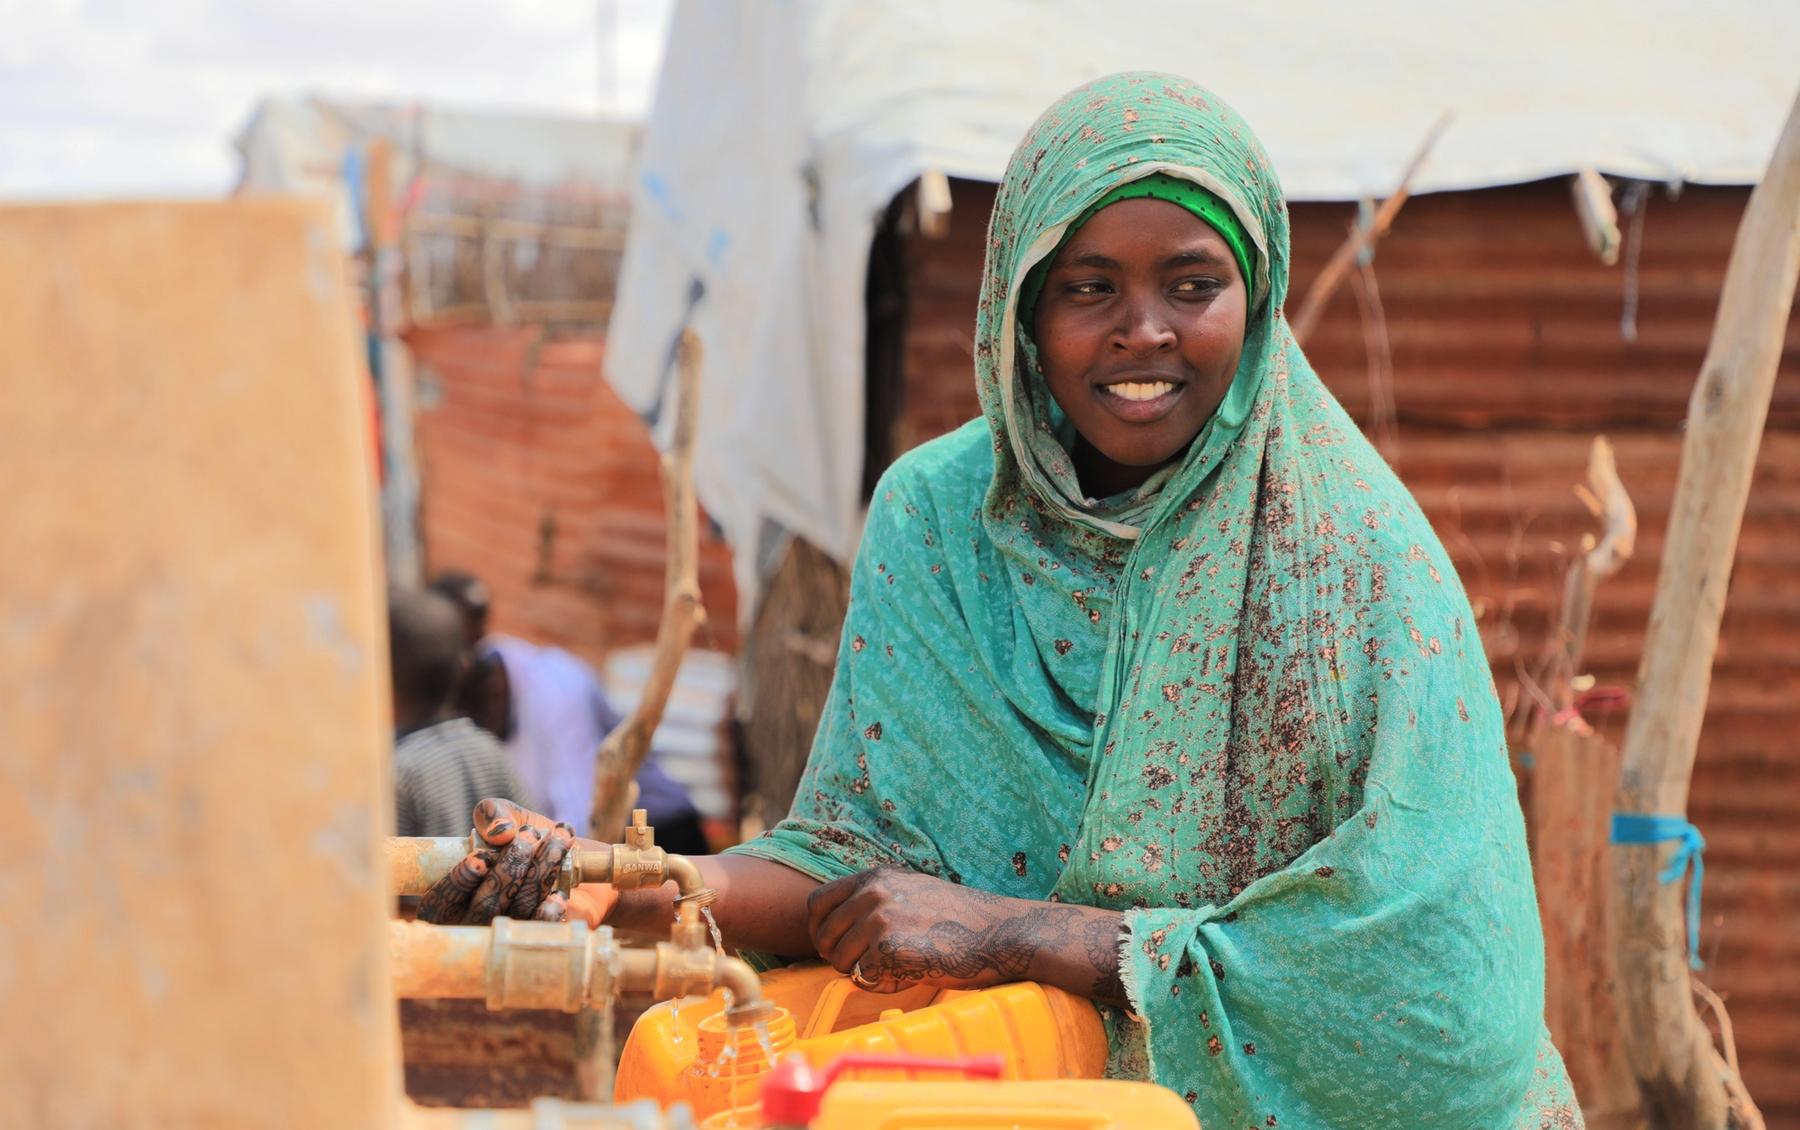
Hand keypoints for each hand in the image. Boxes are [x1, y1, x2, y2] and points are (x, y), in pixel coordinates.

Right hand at [418, 798, 578, 924]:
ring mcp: (506, 935)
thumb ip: (493, 814)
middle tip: (529, 836)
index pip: (439, 903)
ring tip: (557, 841)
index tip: (480, 857)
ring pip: (517, 911)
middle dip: (509, 868)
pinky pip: (540, 931)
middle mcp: (473, 924)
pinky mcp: (538, 939)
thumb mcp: (505, 819)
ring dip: (538, 872)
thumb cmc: (525, 839)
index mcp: (449, 901)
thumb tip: (499, 831)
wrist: (571, 860)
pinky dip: (549, 912)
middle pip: (484, 907)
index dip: (459, 881)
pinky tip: (559, 894)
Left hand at [806, 868, 1037, 992]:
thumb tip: (838, 924)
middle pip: (824, 937)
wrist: (998, 932)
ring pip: (841, 962)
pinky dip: (883, 985)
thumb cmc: (960, 918)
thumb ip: (876, 899)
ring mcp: (880, 920)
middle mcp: (873, 894)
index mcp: (876, 877)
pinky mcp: (888, 950)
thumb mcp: (912, 890)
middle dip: (838, 958)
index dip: (818, 930)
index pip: (818, 902)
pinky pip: (865, 979)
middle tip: (866, 966)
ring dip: (862, 973)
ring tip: (897, 968)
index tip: (830, 946)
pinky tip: (910, 975)